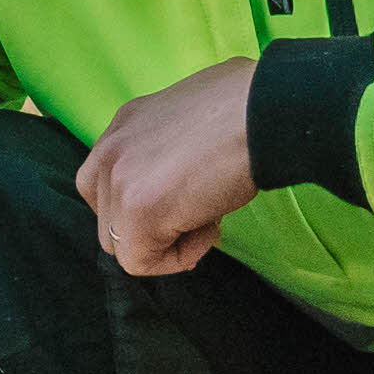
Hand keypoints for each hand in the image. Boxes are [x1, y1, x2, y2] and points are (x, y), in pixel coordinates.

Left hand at [76, 55, 261, 277]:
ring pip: (121, 245)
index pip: (105, 186)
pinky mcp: (137, 209)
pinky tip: (210, 227)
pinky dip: (177, 258)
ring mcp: (117, 179)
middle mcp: (109, 149)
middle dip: (153, 227)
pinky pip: (139, 261)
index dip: (146, 206)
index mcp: (123, 126)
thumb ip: (165, 154)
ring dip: (166, 242)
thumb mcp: (191, 124)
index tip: (187, 199)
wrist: (268, 111)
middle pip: (108, 219)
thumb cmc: (248, 112)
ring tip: (208, 216)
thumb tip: (176, 186)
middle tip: (202, 209)